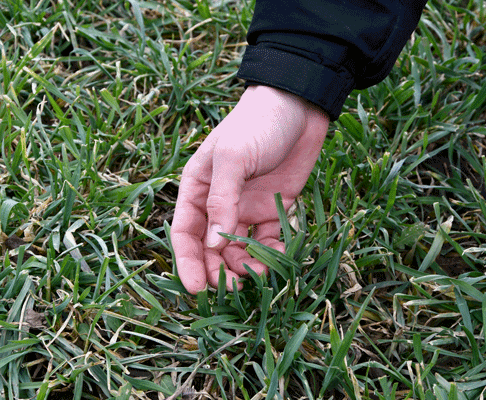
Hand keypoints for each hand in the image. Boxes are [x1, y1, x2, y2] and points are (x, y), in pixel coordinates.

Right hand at [171, 86, 329, 292]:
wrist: (300, 105)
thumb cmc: (257, 123)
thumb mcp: (232, 158)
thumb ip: (221, 202)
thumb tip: (212, 244)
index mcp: (198, 188)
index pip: (185, 233)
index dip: (187, 262)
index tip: (194, 289)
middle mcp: (220, 203)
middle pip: (212, 248)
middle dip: (219, 270)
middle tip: (232, 290)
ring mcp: (249, 207)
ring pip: (241, 248)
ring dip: (247, 266)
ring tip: (260, 275)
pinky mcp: (276, 207)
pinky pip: (270, 239)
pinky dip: (273, 252)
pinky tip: (280, 257)